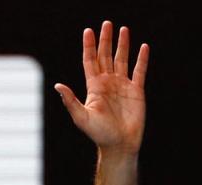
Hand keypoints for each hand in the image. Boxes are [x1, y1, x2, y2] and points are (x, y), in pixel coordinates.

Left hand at [55, 21, 148, 153]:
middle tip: (106, 24)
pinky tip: (143, 47)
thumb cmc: (98, 134)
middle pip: (105, 56)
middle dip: (105, 40)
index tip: (88, 31)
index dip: (89, 46)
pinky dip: (141, 59)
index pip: (90, 61)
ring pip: (122, 60)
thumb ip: (70, 100)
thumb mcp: (81, 117)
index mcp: (93, 87)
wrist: (119, 144)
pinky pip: (139, 71)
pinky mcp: (136, 91)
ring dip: (123, 45)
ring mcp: (122, 86)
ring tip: (124, 29)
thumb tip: (58, 85)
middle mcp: (107, 83)